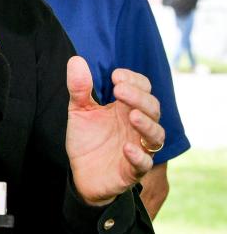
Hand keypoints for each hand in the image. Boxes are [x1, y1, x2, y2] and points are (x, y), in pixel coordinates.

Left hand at [65, 56, 164, 205]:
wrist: (81, 173)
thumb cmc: (87, 138)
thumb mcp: (78, 111)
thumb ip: (79, 88)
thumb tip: (76, 60)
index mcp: (126, 108)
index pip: (142, 89)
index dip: (134, 81)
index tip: (116, 76)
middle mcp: (137, 126)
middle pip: (152, 108)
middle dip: (139, 98)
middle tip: (119, 90)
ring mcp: (138, 147)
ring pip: (156, 135)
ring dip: (146, 124)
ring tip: (131, 115)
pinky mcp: (133, 170)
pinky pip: (144, 164)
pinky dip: (139, 155)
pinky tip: (127, 148)